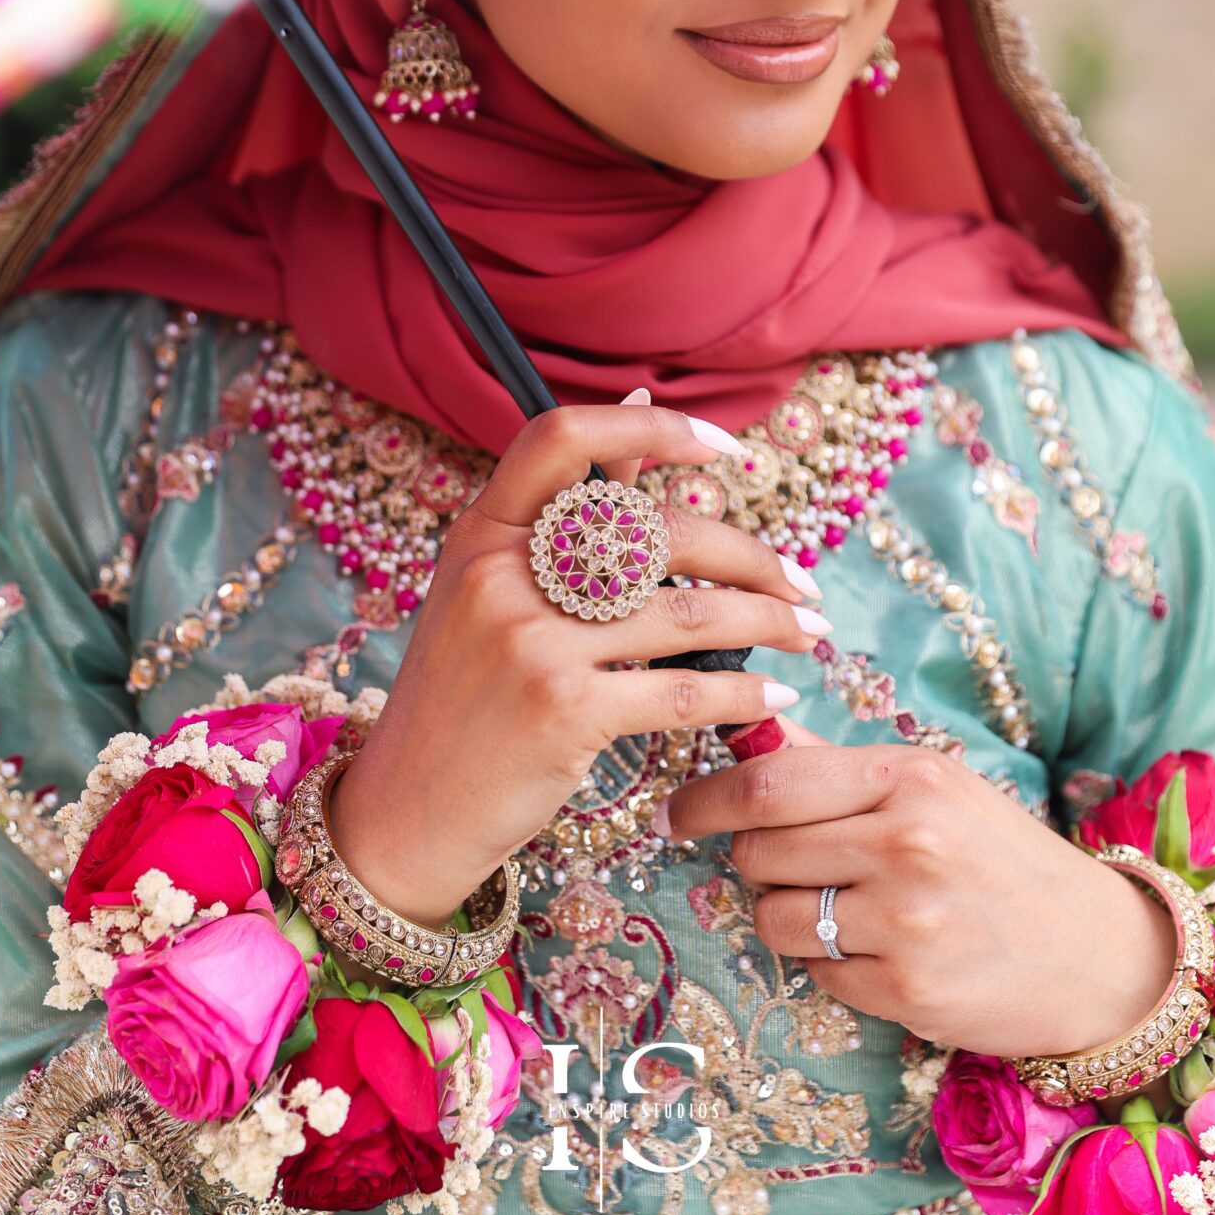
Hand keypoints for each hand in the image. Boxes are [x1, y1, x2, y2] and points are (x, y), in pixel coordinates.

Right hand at [330, 401, 829, 925]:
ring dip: (767, 624)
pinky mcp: (563, 711)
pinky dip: (741, 694)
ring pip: (689, 615)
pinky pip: (683, 691)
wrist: (408, 809)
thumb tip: (636, 405)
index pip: (562, 438)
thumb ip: (564, 512)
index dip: (651, 430)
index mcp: (482, 532)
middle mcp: (501, 575)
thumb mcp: (491, 589)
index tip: (724, 447)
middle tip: (800, 583)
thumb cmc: (464, 695)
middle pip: (656, 531)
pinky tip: (770, 697)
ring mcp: (530, 642)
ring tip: (806, 634)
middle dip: (750, 557)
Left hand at [661, 741, 1176, 1057]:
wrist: (1099, 954)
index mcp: (909, 778)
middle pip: (759, 850)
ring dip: (786, 916)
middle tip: (781, 865)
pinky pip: (817, 974)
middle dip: (751, 860)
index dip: (707, 797)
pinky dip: (829, 965)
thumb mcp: (934, 788)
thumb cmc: (1004, 859)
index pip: (769, 782)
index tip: (679, 810)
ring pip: (775, 917)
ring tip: (839, 910)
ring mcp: (906, 920)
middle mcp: (906, 843)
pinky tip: (878, 950)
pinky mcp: (908, 989)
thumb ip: (840, 766)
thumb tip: (750, 728)